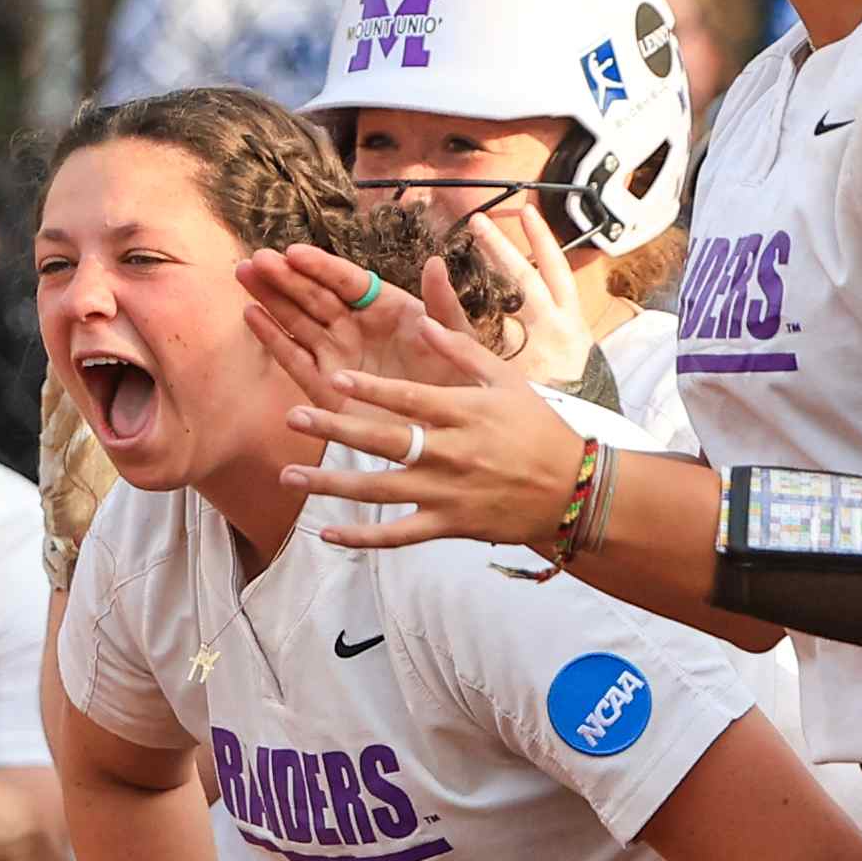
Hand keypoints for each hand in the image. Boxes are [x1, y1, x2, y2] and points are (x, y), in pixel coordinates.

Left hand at [234, 244, 594, 555]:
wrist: (572, 490)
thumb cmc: (539, 428)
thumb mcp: (507, 381)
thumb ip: (461, 351)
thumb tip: (421, 322)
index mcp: (463, 413)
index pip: (409, 399)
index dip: (370, 391)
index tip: (334, 380)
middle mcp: (451, 453)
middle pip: (383, 441)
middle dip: (334, 429)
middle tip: (293, 418)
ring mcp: (446, 493)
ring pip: (379, 491)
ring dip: (331, 485)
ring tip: (289, 476)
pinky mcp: (448, 526)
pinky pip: (398, 535)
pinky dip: (362, 538)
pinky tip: (326, 534)